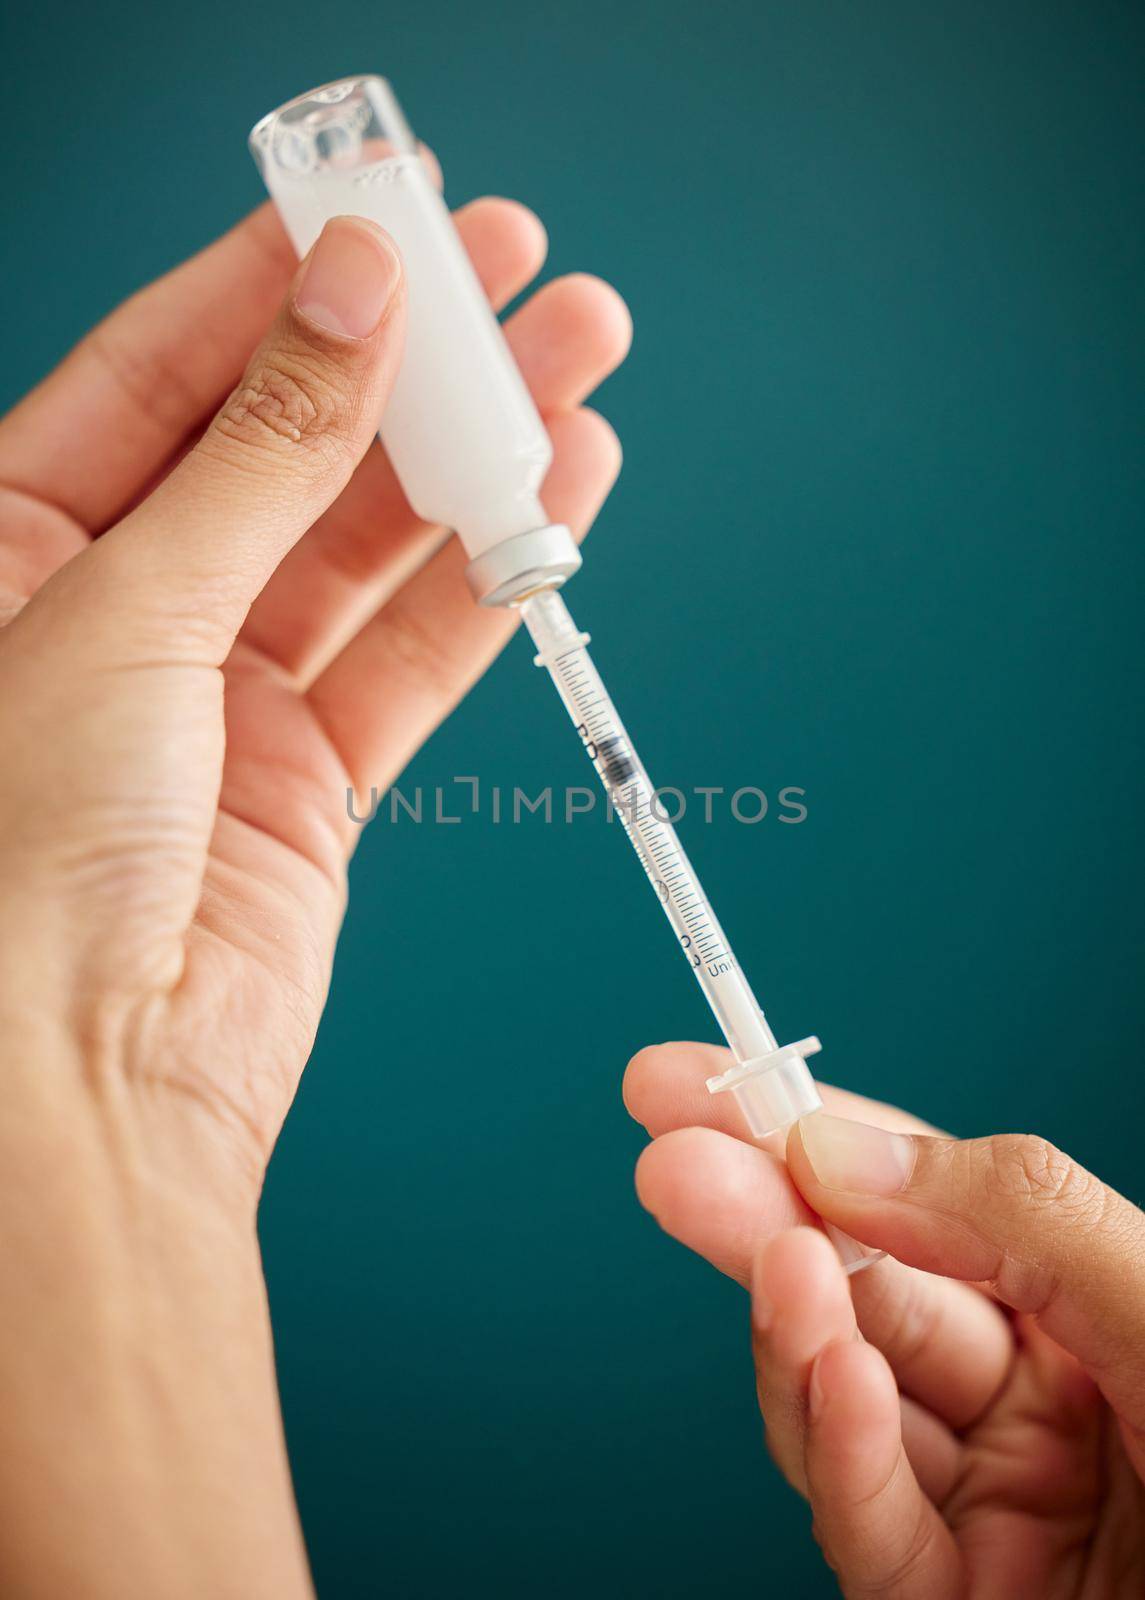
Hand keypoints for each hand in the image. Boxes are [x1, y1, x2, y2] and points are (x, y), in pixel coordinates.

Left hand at [0, 185, 627, 1596]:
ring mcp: (219, 694)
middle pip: (285, 446)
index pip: (162, 370)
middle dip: (407, 363)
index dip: (280, 284)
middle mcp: (117, 609)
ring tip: (574, 367)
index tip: (388, 215)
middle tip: (515, 277)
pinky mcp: (309, 776)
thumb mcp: (129, 604)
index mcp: (10, 543)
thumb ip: (262, 453)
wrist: (85, 1081)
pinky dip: (487, 581)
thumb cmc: (25, 855)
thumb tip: (355, 304)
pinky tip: (557, 500)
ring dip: (472, 461)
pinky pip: (411, 655)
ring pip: (366, 547)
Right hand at [626, 1043, 1144, 1596]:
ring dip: (795, 1328)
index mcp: (1087, 1310)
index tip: (688, 1081)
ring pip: (842, 1402)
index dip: (800, 1131)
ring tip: (775, 1262)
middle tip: (669, 1161)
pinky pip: (875, 1528)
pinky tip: (831, 1373)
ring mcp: (987, 1509)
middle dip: (759, 1217)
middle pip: (858, 1287)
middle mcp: (1030, 1401)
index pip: (916, 1199)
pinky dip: (840, 1448)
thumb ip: (1021, 1214)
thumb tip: (841, 1144)